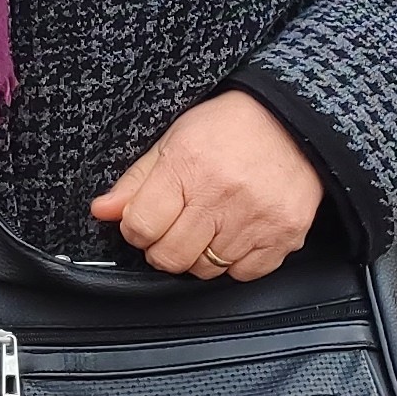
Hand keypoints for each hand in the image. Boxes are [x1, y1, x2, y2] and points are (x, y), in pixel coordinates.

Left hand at [91, 90, 321, 280]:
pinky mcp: (284, 235)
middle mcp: (221, 196)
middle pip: (170, 257)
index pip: (140, 226)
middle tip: (174, 229)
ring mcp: (255, 219)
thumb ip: (136, 181)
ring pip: (206, 270)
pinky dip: (235, 262)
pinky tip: (235, 234)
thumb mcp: (174, 140)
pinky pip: (244, 274)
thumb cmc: (230, 127)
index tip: (144, 223)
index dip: (135, 229)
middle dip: (163, 248)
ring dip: (199, 255)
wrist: (294, 121)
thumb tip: (102, 211)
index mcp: (188, 167)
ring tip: (209, 225)